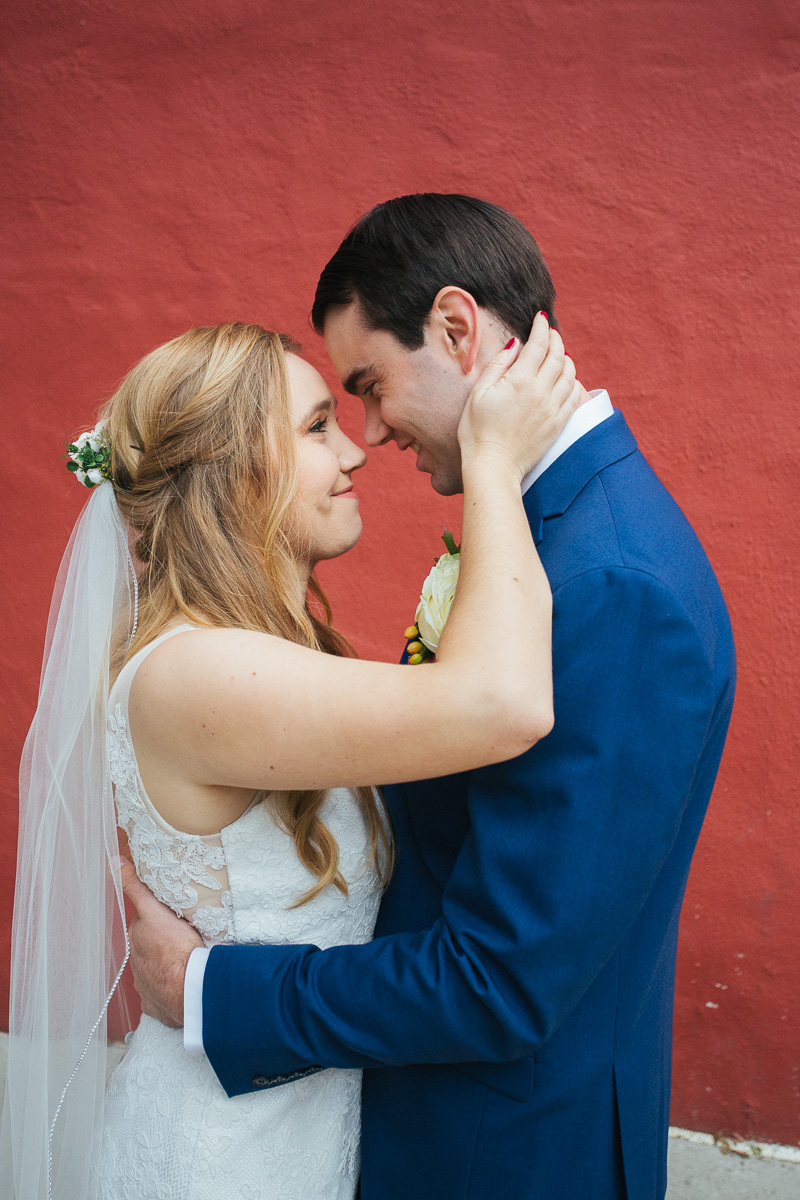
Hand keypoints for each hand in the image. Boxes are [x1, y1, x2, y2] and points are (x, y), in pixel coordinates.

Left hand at [118, 857, 202, 1027]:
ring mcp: (146, 986)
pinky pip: (160, 995)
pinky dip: (166, 990)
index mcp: (138, 939)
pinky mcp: (157, 1005)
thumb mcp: (155, 910)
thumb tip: (113, 863)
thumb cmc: (175, 948)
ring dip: (164, 965)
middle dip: (159, 940)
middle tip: (180, 934)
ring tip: (182, 960)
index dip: (156, 916)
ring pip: (154, 970)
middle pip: (148, 946)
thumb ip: (135, 888)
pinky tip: (177, 985)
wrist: (188, 988)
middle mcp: (137, 963)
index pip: (143, 922)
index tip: (169, 913)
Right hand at [458, 312, 583, 481]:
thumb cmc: (477, 430)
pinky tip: (567, 379)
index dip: (542, 327)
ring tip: (558, 354)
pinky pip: (575, 395)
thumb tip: (515, 344)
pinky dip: (574, 381)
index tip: (541, 318)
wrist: (493, 465)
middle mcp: (541, 391)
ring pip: (570, 373)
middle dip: (556, 339)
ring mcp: (552, 408)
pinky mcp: (558, 423)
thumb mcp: (479, 393)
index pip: (539, 344)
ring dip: (566, 358)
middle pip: (558, 355)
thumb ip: (498, 365)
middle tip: (550, 333)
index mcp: (519, 381)